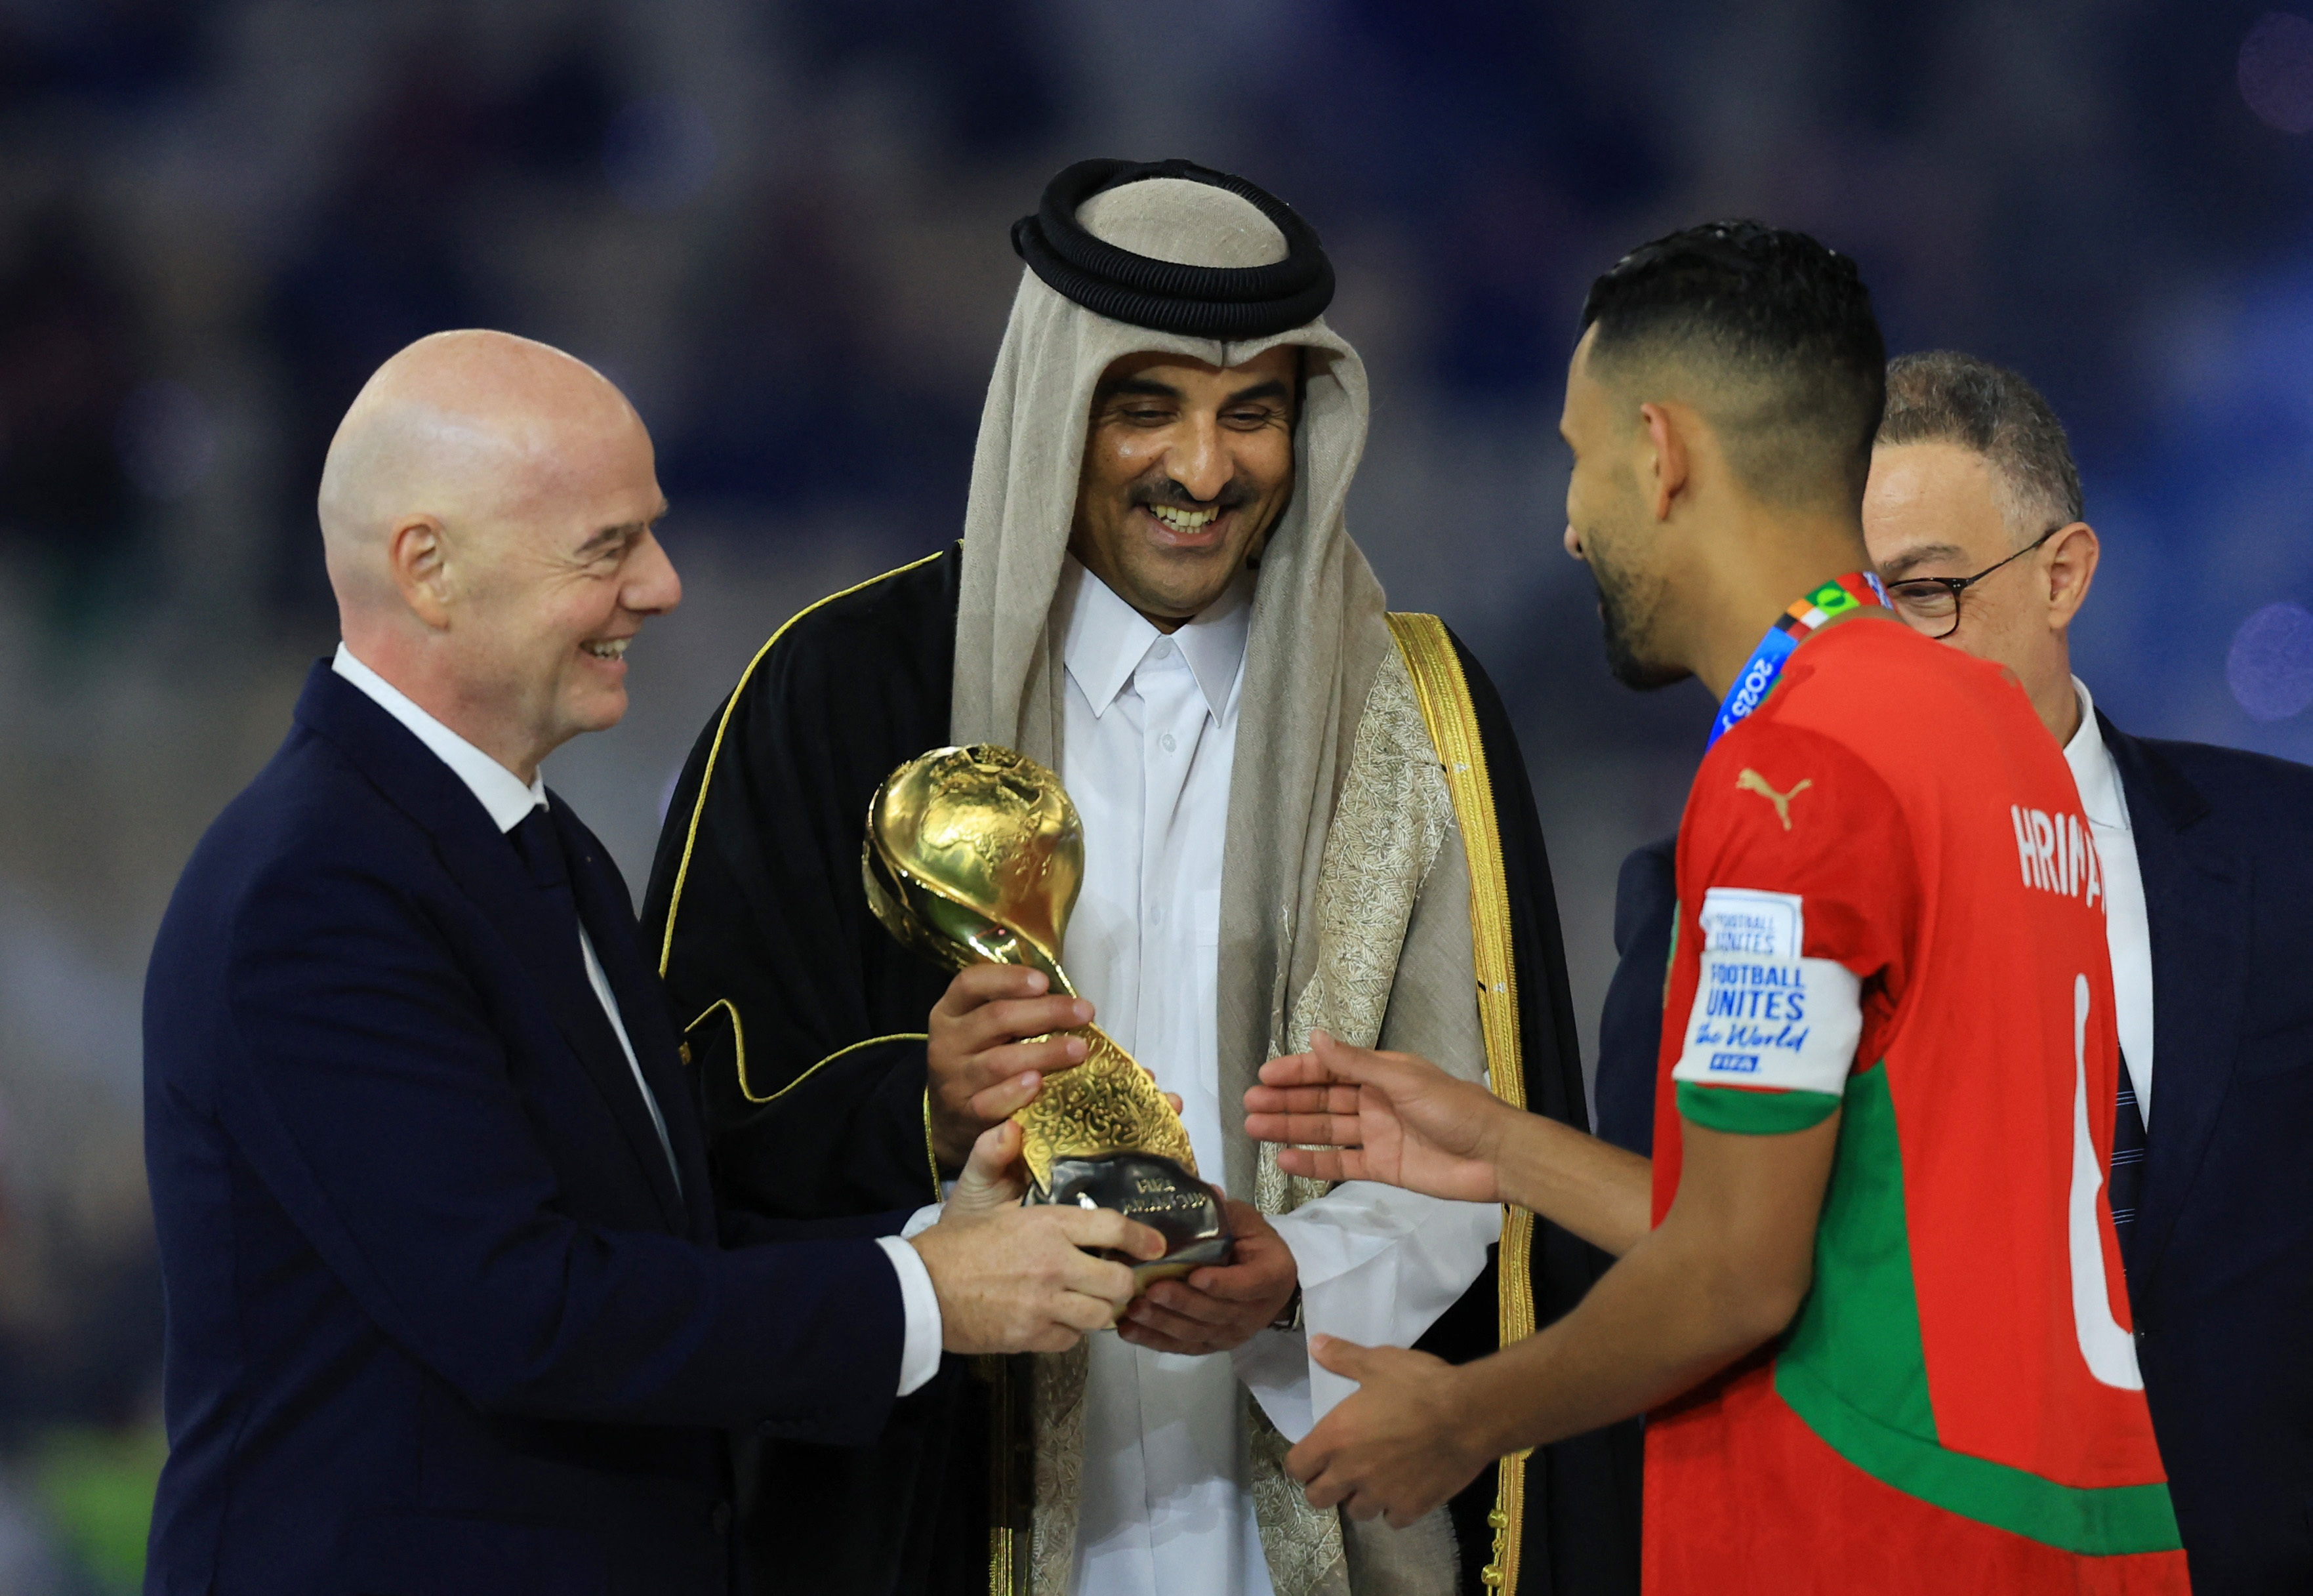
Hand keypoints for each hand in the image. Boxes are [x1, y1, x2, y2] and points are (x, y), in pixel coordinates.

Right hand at [910, 1131, 1166, 1355]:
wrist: (920, 1290)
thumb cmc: (954, 1243)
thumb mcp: (981, 1197)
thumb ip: (1001, 1161)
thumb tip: (1012, 1126)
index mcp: (1047, 1224)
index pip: (1113, 1228)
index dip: (1142, 1238)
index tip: (1156, 1245)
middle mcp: (1055, 1264)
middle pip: (1119, 1282)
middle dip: (1123, 1283)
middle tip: (1116, 1279)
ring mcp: (1045, 1304)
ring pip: (1101, 1316)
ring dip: (1097, 1310)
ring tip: (1089, 1301)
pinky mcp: (1032, 1336)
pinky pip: (1072, 1340)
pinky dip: (1069, 1332)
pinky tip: (1056, 1318)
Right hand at [926, 965, 1092, 1167]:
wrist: (952, 1116)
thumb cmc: (980, 1058)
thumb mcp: (982, 1027)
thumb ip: (1012, 1008)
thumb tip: (1065, 999)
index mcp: (950, 1011)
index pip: (970, 983)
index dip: (1008, 979)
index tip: (1044, 981)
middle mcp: (947, 1042)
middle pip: (995, 1019)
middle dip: (1046, 1012)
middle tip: (1084, 1012)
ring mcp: (954, 1080)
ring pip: (998, 1061)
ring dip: (1044, 1053)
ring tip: (1078, 1049)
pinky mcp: (964, 1113)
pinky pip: (990, 1103)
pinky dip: (1015, 1093)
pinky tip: (1038, 1083)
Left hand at [1116, 1199, 1297, 1354]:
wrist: (1265, 1279)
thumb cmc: (1253, 1244)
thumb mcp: (1247, 1222)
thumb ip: (1226, 1213)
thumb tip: (1207, 1193)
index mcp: (1272, 1276)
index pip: (1248, 1284)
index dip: (1222, 1283)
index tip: (1196, 1276)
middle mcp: (1255, 1312)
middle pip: (1216, 1313)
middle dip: (1182, 1303)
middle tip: (1152, 1290)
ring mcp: (1233, 1333)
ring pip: (1196, 1333)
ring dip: (1163, 1323)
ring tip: (1135, 1309)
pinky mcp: (1211, 1345)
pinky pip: (1183, 1347)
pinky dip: (1154, 1340)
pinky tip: (1129, 1330)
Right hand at [1243, 1030, 1508, 1203]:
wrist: (1494, 1155)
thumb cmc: (1454, 1109)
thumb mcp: (1403, 1080)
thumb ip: (1357, 1063)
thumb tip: (1315, 1036)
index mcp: (1382, 1074)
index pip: (1330, 1068)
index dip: (1297, 1071)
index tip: (1264, 1076)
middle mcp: (1374, 1101)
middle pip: (1321, 1099)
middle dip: (1286, 1100)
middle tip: (1249, 1105)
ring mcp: (1377, 1135)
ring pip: (1325, 1129)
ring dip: (1291, 1128)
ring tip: (1254, 1128)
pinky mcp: (1382, 1167)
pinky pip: (1340, 1162)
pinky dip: (1313, 1161)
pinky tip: (1285, 1159)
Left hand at [1287, 1335, 1491, 1526]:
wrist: (1469, 1414)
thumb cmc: (1419, 1386)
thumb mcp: (1378, 1362)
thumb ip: (1343, 1357)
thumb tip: (1315, 1343)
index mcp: (1336, 1438)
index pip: (1296, 1467)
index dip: (1302, 1462)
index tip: (1314, 1454)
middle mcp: (1352, 1472)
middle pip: (1318, 1498)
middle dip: (1325, 1486)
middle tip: (1340, 1471)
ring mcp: (1382, 1495)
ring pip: (1356, 1512)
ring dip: (1360, 1498)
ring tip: (1373, 1481)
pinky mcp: (1412, 1508)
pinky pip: (1392, 1521)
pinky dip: (1394, 1509)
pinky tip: (1403, 1491)